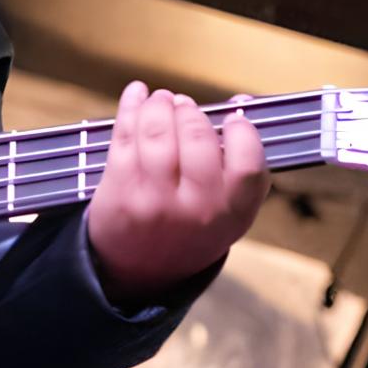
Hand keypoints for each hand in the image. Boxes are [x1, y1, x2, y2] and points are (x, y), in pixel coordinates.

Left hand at [82, 80, 263, 302]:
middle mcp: (196, 210)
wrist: (138, 272)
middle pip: (198, 140)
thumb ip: (241, 165)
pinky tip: (137, 95)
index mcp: (232, 214)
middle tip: (183, 104)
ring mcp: (154, 201)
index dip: (242, 132)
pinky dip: (131, 108)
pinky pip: (124, 137)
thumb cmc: (190, 230)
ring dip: (160, 105)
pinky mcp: (119, 192)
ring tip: (161, 100)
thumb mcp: (228, 213)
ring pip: (159, 134)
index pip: (248, 162)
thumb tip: (241, 102)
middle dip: (191, 113)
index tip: (233, 118)